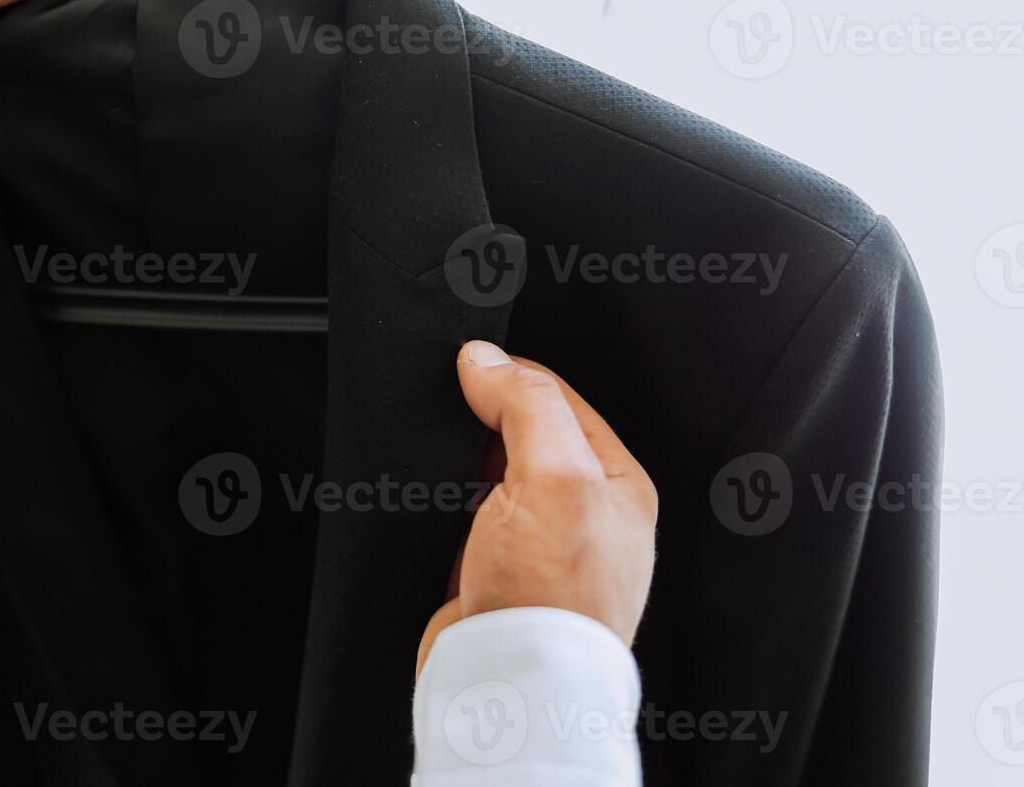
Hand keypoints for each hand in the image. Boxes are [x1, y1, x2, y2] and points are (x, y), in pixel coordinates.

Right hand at [417, 340, 657, 673]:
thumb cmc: (554, 597)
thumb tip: (485, 359)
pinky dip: (439, 506)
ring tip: (438, 460)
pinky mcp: (493, 575)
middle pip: (523, 435)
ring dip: (457, 465)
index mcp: (615, 484)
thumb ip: (526, 405)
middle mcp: (581, 515)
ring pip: (487, 478)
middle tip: (451, 408)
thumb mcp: (553, 476)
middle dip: (482, 420)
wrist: (513, 685)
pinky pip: (461, 520)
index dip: (511, 374)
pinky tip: (427, 504)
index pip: (560, 400)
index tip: (469, 364)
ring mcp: (536, 547)